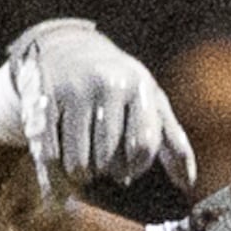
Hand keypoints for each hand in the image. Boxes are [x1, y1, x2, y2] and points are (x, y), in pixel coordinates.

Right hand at [0, 19, 194, 203]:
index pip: (143, 146)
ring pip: (78, 164)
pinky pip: (48, 156)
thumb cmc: (119, 85)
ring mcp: (72, 91)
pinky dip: (54, 174)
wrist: (69, 48)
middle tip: (103, 165)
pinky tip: (60, 167)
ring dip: (81, 175)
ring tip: (83, 164)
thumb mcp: (150, 102)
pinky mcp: (42, 100)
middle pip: (107, 159)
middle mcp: (106, 85)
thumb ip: (172, 141)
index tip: (127, 170)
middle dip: (106, 172)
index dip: (135, 167)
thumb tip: (188, 183)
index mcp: (138, 88)